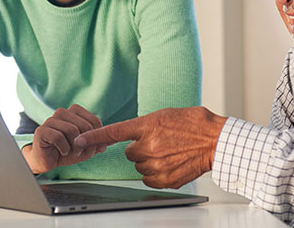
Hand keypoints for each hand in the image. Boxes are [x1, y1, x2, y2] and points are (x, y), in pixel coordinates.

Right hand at [22, 104, 107, 173]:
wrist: (47, 161)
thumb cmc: (66, 151)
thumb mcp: (86, 147)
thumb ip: (97, 141)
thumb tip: (109, 139)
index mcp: (74, 112)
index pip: (94, 120)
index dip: (97, 137)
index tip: (94, 148)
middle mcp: (62, 112)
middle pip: (84, 125)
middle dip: (86, 143)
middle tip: (80, 152)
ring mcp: (50, 120)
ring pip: (71, 130)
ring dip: (75, 147)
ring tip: (71, 152)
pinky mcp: (41, 131)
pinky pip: (59, 137)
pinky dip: (64, 149)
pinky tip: (62, 152)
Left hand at [74, 106, 227, 188]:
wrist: (215, 141)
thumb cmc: (194, 124)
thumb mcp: (165, 115)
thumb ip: (145, 126)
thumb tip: (134, 136)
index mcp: (148, 125)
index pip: (114, 132)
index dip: (93, 137)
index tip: (78, 140)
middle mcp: (149, 146)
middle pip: (130, 153)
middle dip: (141, 148)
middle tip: (160, 142)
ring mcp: (157, 164)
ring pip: (140, 166)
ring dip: (150, 161)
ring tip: (169, 152)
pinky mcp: (165, 179)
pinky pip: (149, 178)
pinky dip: (157, 174)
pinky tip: (171, 164)